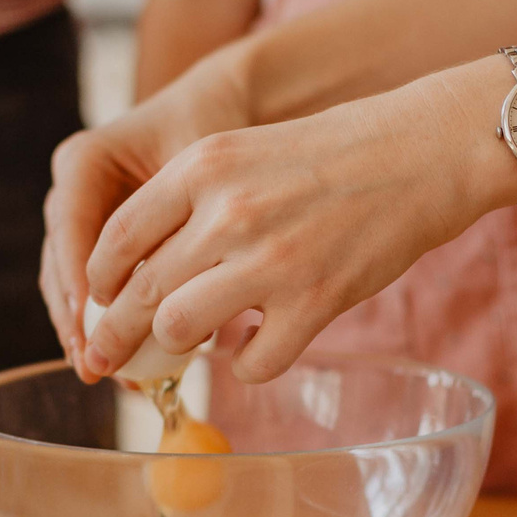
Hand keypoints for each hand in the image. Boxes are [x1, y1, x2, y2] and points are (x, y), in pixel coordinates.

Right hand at [41, 44, 255, 361]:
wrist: (222, 109)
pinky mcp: (101, 244)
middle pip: (61, 262)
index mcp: (83, 162)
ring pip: (69, 283)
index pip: (71, 225)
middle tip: (94, 362)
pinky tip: (126, 362)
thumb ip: (183, 217)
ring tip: (107, 372)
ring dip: (85, 330)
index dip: (79, 277)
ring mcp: (81, 219)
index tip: (93, 321)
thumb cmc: (215, 128)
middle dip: (76, 318)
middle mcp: (72, 191)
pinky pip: (93, 289)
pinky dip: (106, 324)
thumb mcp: (201, 166)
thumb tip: (181, 286)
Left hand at [75, 62, 516, 384]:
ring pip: (182, 329)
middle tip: (108, 358)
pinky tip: (260, 345)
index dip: (97, 282)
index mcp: (202, 167)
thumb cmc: (328, 155)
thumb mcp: (241, 153)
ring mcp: (272, 260)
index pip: (118, 237)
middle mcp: (229, 212)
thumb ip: (187, 202)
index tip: (96, 303)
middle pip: (142, 292)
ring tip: (198, 338)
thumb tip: (134, 272)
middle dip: (116, 334)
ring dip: (181, 344)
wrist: (420, 152)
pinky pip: (252, 362)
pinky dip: (248, 364)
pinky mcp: (315, 301)